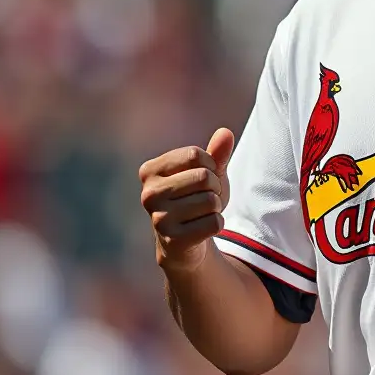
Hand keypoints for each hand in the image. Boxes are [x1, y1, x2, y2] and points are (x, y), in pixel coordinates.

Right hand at [139, 128, 234, 274]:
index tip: (202, 180)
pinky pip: (215, 223)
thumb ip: (216, 153)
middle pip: (204, 177)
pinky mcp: (173, 241)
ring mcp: (158, 219)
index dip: (210, 166)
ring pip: (211, 200)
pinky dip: (218, 224)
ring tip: (202, 213)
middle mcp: (148, 194)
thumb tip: (225, 133)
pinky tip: (202, 228)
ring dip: (216, 207)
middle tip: (204, 199)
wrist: (185, 242)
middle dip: (215, 187)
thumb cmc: (195, 198)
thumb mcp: (207, 172)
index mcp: (150, 171)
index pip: (195, 155)